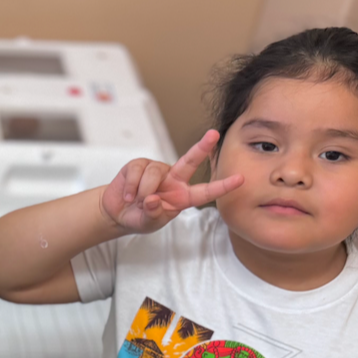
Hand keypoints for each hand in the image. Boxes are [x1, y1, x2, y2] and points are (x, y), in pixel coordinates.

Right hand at [99, 130, 243, 234]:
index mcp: (182, 196)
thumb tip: (152, 199)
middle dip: (202, 147)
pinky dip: (131, 187)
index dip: (222, 186)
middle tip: (214, 134)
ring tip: (135, 201)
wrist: (117, 213)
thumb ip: (153, 214)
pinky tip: (128, 195)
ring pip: (155, 173)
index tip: (240, 179)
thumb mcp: (149, 223)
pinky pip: (138, 171)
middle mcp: (173, 179)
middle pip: (190, 161)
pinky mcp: (139, 165)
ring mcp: (157, 170)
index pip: (205, 191)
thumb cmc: (139, 218)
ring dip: (143, 190)